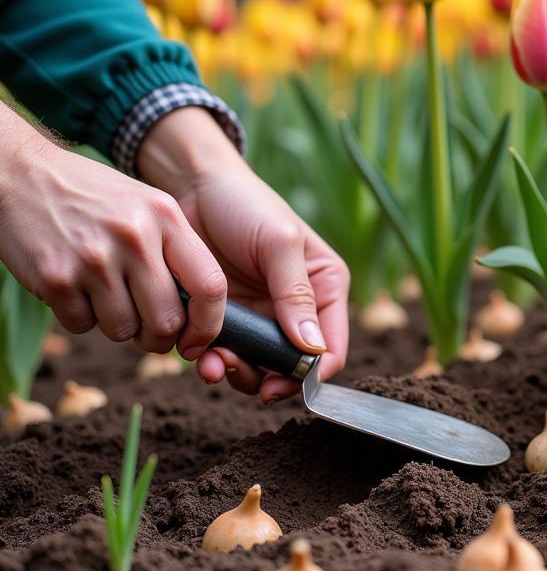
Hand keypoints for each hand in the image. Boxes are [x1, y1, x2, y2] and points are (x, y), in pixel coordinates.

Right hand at [0, 104, 226, 354]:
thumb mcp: (147, 207)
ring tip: (103, 292)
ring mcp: (94, 258)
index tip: (198, 339)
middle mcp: (135, 237)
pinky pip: (81, 324)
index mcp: (166, 217)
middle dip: (157, 337)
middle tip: (146, 330)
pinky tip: (73, 285)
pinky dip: (79, 316)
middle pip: (166, 321)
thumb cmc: (94, 198)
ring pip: (123, 330)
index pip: (210, 285)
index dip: (209, 324)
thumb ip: (174, 251)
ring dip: (115, 325)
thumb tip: (198, 313)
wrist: (23, 173)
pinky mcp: (56, 276)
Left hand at [137, 107, 348, 402]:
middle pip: (290, 366)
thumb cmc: (245, 204)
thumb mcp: (279, 242)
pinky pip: (222, 354)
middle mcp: (296, 309)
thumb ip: (295, 294)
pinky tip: (196, 351)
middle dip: (264, 376)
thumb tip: (312, 349)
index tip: (279, 384)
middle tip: (233, 368)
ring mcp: (258, 317)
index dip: (309, 373)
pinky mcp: (223, 319)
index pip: (330, 347)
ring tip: (209, 360)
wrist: (191, 186)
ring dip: (234, 371)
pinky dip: (211, 359)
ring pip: (256, 367)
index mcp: (324, 289)